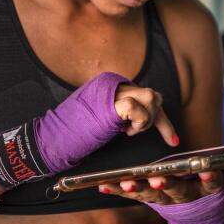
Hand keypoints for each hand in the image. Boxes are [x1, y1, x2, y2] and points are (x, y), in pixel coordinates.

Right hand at [0, 73, 177, 192]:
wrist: (51, 138)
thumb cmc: (73, 135)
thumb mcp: (102, 123)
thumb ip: (120, 116)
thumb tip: (141, 120)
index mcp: (112, 87)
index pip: (146, 97)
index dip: (162, 119)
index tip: (172, 140)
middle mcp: (114, 84)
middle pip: (153, 96)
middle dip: (159, 119)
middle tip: (155, 137)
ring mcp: (113, 91)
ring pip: (151, 97)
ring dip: (146, 120)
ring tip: (129, 132)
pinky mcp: (110, 101)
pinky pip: (137, 107)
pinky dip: (138, 122)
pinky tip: (125, 132)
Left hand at [107, 169, 223, 223]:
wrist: (201, 216)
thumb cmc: (220, 185)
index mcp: (211, 187)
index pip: (214, 182)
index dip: (211, 176)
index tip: (208, 169)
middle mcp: (189, 195)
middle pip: (179, 190)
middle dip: (168, 183)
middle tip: (158, 176)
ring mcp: (168, 199)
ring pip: (153, 195)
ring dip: (139, 188)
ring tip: (126, 181)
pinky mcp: (151, 197)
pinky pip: (134, 194)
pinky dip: (118, 190)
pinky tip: (104, 183)